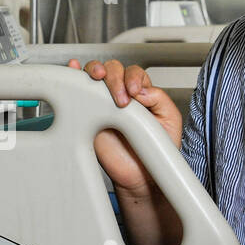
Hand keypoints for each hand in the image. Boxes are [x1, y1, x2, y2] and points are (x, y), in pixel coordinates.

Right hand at [69, 59, 181, 193]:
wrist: (140, 175)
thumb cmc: (155, 150)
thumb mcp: (169, 120)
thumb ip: (159, 99)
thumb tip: (140, 89)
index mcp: (141, 93)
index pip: (134, 73)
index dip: (133, 78)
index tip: (135, 93)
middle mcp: (120, 94)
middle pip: (114, 69)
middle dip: (116, 78)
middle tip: (122, 100)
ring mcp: (102, 103)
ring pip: (96, 74)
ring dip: (96, 70)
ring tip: (99, 77)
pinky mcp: (87, 114)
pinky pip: (79, 90)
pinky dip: (75, 75)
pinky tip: (75, 69)